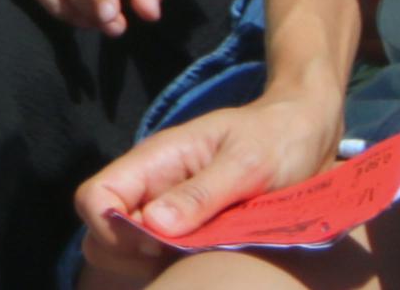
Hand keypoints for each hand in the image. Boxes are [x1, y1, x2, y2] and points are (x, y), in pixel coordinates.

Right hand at [74, 89, 348, 270]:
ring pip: (127, 250)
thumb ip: (200, 193)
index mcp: (155, 160)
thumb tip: (153, 225)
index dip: (112, 229)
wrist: (305, 132)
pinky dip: (174, 267)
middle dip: (128, 256)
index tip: (157, 242)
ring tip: (200, 259)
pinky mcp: (188, 229)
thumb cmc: (277, 138)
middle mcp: (152, 186)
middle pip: (101, 232)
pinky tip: (208, 263)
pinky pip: (160, 256)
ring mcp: (168, 209)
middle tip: (181, 256)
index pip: (94, 198)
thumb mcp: (246, 163)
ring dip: (153, 265)